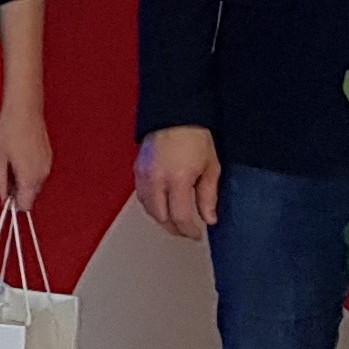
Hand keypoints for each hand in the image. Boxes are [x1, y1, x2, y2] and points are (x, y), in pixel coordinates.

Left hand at [0, 102, 53, 212]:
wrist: (24, 110)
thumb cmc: (10, 131)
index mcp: (30, 178)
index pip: (24, 206)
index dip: (11, 204)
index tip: (2, 196)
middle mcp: (42, 174)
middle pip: (30, 196)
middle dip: (16, 192)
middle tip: (3, 176)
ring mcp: (47, 165)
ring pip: (34, 184)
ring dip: (22, 180)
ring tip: (10, 163)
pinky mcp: (48, 157)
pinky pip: (38, 172)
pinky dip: (28, 170)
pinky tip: (19, 157)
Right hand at [135, 124, 221, 240]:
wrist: (175, 114)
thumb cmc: (194, 136)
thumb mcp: (211, 166)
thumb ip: (208, 196)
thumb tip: (208, 218)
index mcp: (178, 179)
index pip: (180, 217)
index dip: (188, 231)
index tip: (196, 234)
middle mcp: (157, 179)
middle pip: (160, 217)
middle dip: (173, 228)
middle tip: (186, 231)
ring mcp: (144, 175)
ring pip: (148, 209)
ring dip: (161, 218)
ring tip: (175, 220)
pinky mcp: (137, 170)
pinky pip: (142, 196)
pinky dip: (152, 205)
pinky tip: (163, 205)